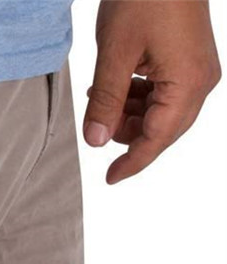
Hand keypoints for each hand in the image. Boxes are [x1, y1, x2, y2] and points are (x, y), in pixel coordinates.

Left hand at [83, 0, 220, 183]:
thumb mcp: (114, 54)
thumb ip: (105, 102)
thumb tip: (95, 141)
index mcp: (187, 85)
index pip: (155, 140)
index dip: (131, 162)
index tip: (109, 178)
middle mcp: (200, 82)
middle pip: (160, 131)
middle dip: (126, 133)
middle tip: (96, 119)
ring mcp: (197, 71)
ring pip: (160, 115)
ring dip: (128, 115)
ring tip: (101, 95)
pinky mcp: (189, 61)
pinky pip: (163, 95)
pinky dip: (137, 98)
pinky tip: (114, 87)